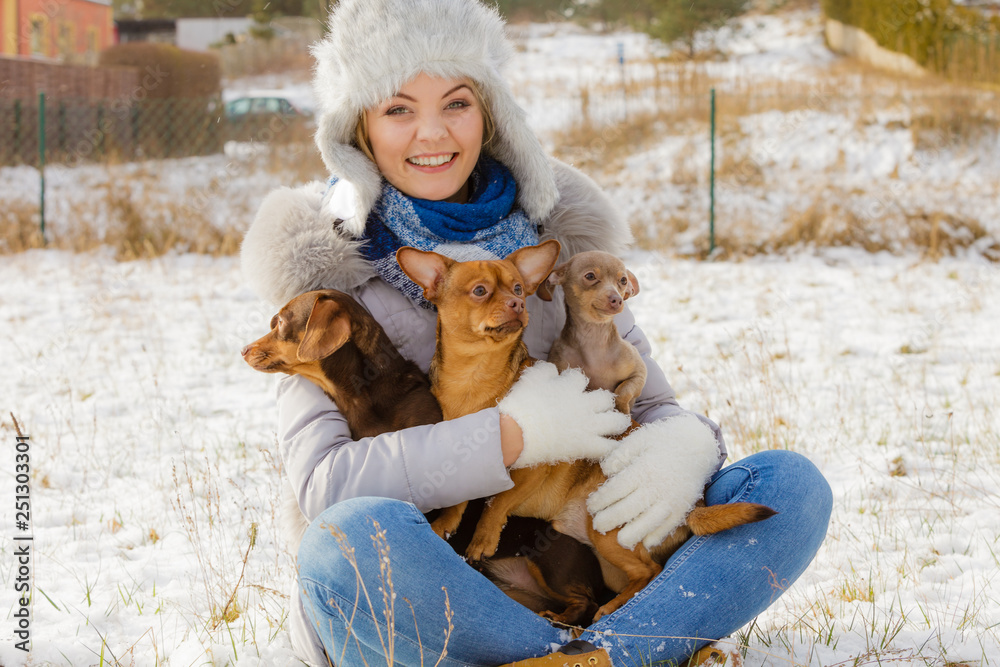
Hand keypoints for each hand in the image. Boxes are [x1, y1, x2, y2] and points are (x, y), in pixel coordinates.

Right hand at [498, 362, 631, 468]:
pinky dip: (612, 448)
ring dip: (618, 422)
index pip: (580, 378)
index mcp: (571, 386)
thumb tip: (553, 369)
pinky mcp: (586, 446)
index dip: (576, 382)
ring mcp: (588, 425)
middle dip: (604, 401)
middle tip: (600, 406)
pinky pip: (608, 448)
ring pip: (617, 422)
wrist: (517, 432)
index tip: (572, 386)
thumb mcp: (531, 378)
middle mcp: (585, 404)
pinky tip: (611, 447)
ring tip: (616, 424)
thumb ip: (546, 370)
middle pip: (606, 399)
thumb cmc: (521, 404)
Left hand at [587, 414, 720, 548]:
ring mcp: (671, 500)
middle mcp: (657, 487)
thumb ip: (620, 454)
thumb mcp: (639, 439)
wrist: (697, 444)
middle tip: (597, 526)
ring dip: (632, 534)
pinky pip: (668, 526)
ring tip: (620, 540)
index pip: (616, 490)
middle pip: (628, 510)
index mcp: (643, 469)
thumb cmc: (662, 440)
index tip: (591, 506)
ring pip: (648, 523)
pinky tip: (645, 541)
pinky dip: (657, 536)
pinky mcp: (682, 507)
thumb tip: (606, 472)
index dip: (601, 500)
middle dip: (609, 520)